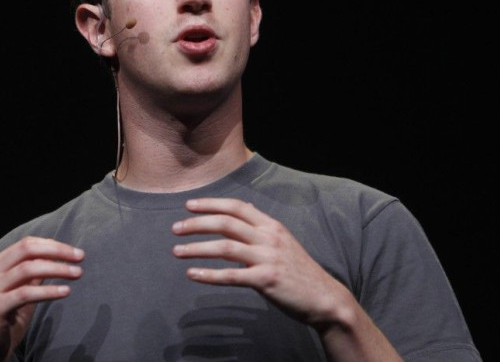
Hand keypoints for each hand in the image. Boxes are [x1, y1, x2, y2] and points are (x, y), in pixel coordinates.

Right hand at [0, 236, 83, 361]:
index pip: (28, 243)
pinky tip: (66, 291)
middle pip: (28, 250)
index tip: (75, 252)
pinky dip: (48, 290)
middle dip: (57, 251)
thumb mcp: (22, 291)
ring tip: (78, 273)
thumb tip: (58, 257)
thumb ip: (34, 275)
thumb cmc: (6, 318)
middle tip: (81, 257)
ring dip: (57, 269)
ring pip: (28, 269)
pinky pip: (26, 293)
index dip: (54, 245)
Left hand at [171, 198, 343, 326]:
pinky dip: (208, 274)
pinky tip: (192, 274)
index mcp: (271, 225)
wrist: (324, 297)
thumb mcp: (283, 241)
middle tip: (175, 228)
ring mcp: (268, 258)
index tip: (189, 205)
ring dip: (197, 248)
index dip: (211, 204)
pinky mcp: (266, 280)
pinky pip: (231, 275)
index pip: (236, 206)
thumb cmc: (299, 271)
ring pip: (225, 246)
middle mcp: (269, 237)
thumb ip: (262, 228)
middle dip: (197, 223)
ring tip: (176, 251)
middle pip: (226, 222)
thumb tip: (244, 210)